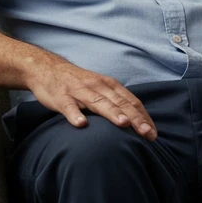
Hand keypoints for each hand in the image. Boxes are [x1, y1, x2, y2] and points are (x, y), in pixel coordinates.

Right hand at [26, 58, 157, 139]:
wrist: (47, 69)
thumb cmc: (79, 84)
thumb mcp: (101, 89)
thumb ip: (116, 102)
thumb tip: (136, 120)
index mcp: (110, 86)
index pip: (131, 102)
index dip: (143, 117)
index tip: (153, 133)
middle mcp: (98, 87)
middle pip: (120, 103)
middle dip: (135, 118)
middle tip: (147, 133)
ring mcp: (79, 91)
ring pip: (98, 103)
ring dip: (112, 113)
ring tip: (123, 124)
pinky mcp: (61, 97)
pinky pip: (68, 107)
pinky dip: (75, 114)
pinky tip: (81, 124)